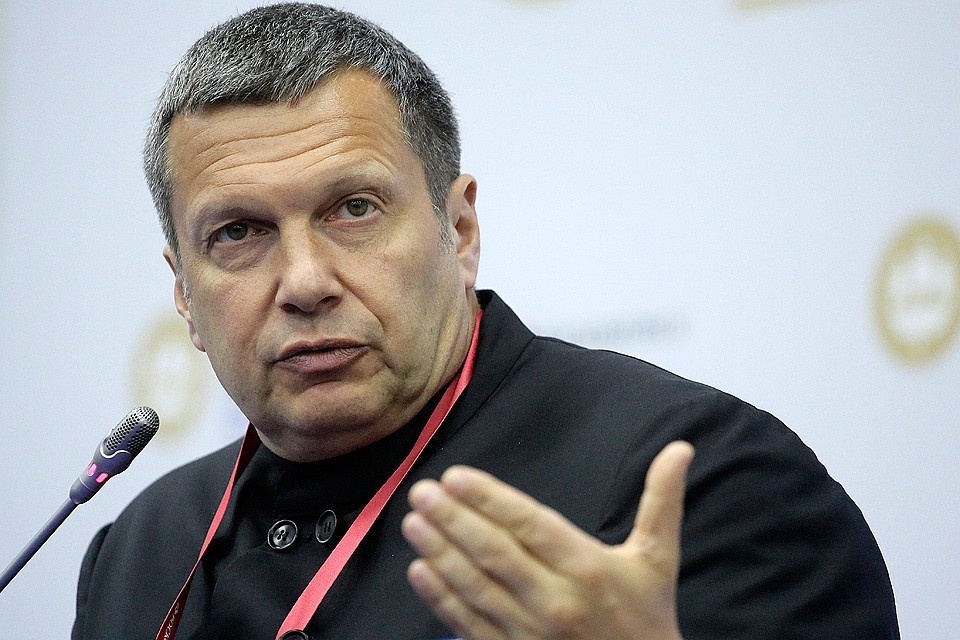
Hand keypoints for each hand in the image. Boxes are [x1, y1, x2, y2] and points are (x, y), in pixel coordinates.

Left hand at [402, 441, 694, 639]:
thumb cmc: (647, 618)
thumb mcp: (658, 558)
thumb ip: (662, 501)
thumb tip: (681, 449)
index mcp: (588, 567)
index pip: (529, 524)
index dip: (489, 499)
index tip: (455, 477)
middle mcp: (555, 598)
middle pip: (493, 552)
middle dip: (452, 519)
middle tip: (421, 491)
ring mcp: (530, 631)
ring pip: (474, 585)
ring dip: (438, 552)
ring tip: (412, 522)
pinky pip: (469, 623)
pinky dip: (440, 598)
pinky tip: (419, 571)